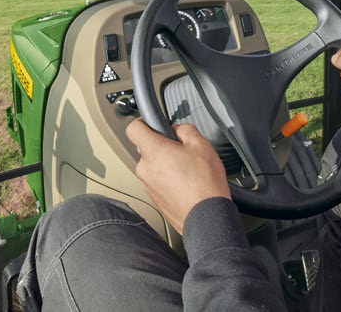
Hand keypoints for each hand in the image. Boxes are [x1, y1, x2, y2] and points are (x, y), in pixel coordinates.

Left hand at [125, 119, 229, 233]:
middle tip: (183, 151)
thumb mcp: (202, 145)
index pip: (133, 129)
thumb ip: (185, 130)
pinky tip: (187, 184)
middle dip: (163, 147)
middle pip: (147, 149)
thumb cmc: (204, 184)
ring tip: (189, 171)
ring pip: (154, 166)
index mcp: (153, 151)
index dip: (142, 122)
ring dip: (167, 165)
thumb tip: (178, 130)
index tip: (151, 123)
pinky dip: (169, 180)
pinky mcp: (155, 199)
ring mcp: (148, 185)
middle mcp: (145, 169)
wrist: (207, 218)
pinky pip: (158, 182)